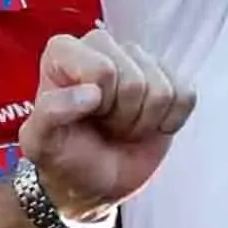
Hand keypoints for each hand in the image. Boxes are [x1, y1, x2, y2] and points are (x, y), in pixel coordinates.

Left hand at [19, 30, 197, 218]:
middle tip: (104, 127)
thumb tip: (92, 94)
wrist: (92, 180)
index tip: (85, 117)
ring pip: (163, 89)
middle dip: (123, 116)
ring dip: (144, 122)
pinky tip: (149, 126)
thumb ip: (51, 112)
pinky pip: (186, 95)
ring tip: (121, 127)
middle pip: (136, 81)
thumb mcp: (41, 141)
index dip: (101, 103)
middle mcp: (102, 47)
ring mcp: (139, 60)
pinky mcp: (170, 78)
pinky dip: (171, 121)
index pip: (104, 70)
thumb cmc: (62, 157)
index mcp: (64, 52)